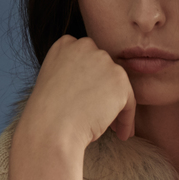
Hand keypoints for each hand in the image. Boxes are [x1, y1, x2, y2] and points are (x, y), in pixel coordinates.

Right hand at [17, 35, 135, 149]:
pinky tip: (122, 135)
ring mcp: (104, 61)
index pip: (86, 60)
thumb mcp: (54, 84)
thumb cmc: (49, 116)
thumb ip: (72, 76)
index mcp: (65, 44)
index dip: (90, 82)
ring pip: (118, 87)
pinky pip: (129, 103)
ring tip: (113, 128)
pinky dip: (127, 120)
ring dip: (116, 107)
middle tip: (102, 115)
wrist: (52, 128)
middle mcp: (85, 46)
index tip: (89, 101)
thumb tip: (92, 87)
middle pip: (104, 70)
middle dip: (105, 92)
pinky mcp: (120, 80)